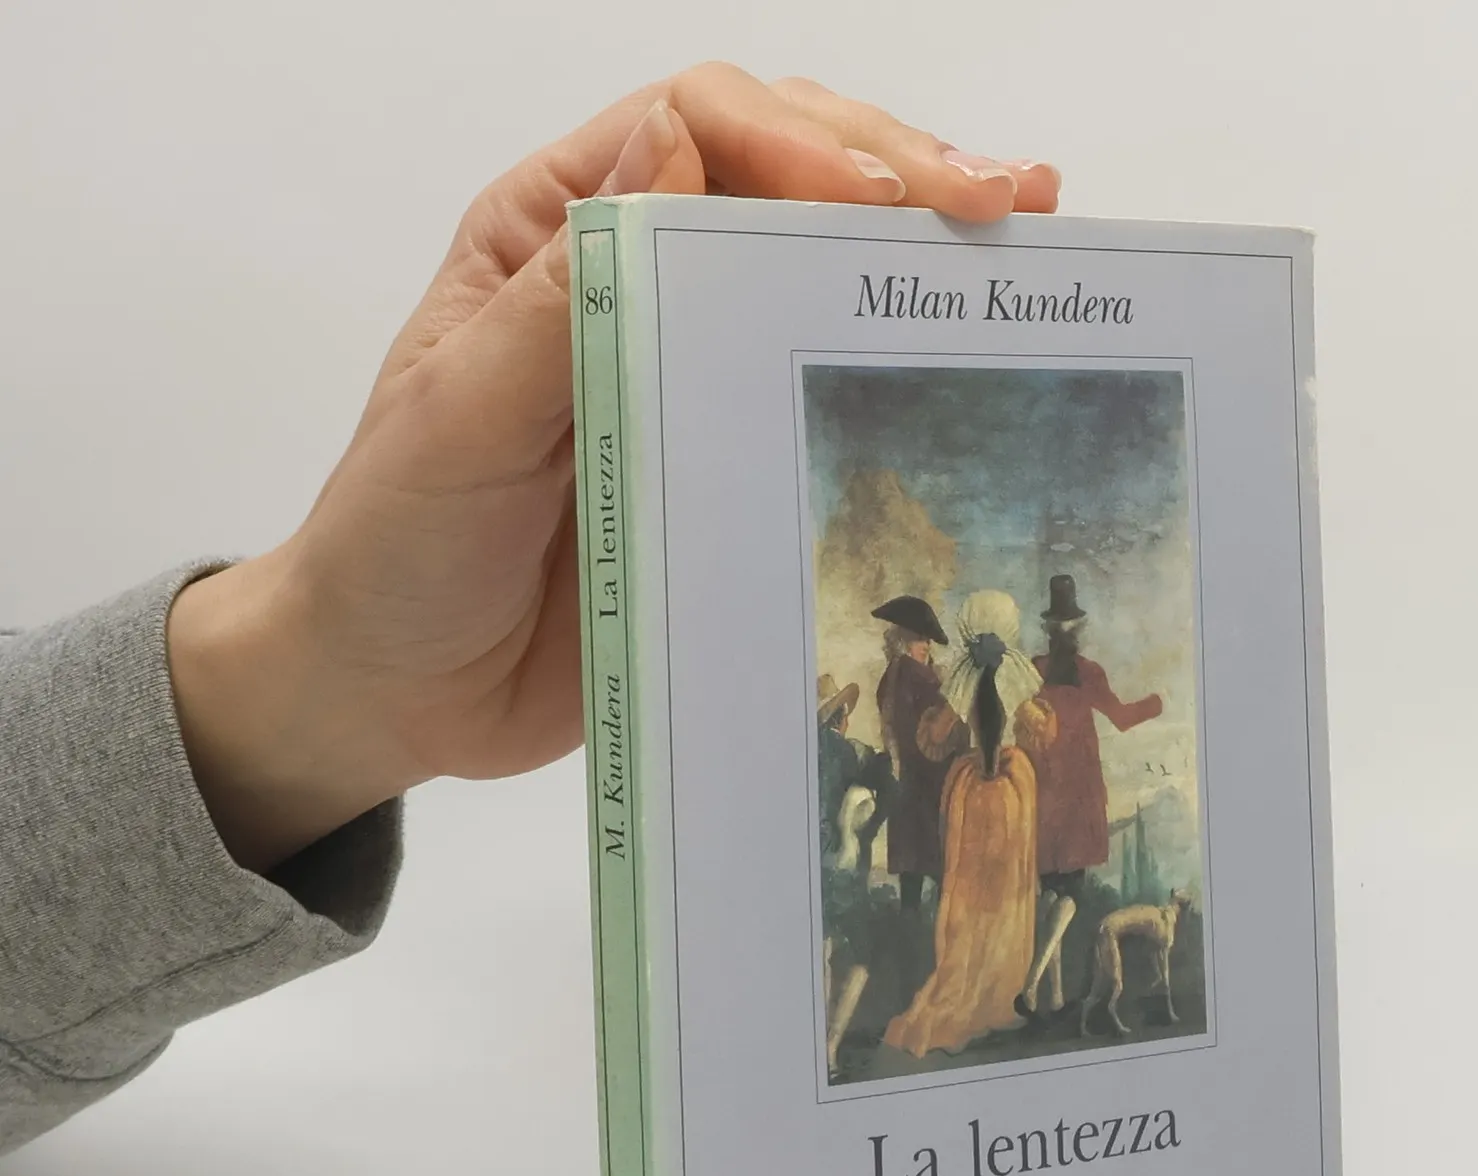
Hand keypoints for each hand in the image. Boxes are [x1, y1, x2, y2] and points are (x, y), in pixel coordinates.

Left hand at [168, 67, 1059, 870]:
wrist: (399, 691)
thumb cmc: (396, 548)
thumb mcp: (457, 421)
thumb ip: (558, 302)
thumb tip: (673, 154)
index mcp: (556, 235)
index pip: (696, 127)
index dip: (802, 142)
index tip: (886, 202)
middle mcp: (633, 278)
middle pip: (784, 172)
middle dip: (901, 168)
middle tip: (1010, 198)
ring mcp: (688, 366)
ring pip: (818, 269)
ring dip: (921, 249)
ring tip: (1026, 241)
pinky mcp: (725, 456)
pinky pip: (822, 391)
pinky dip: (898, 363)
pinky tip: (968, 355)